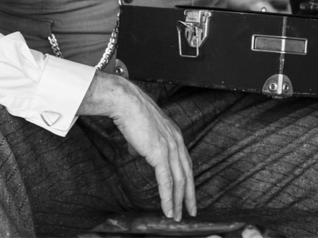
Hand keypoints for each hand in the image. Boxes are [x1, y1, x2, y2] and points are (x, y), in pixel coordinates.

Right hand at [78, 72, 195, 220]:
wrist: (125, 101)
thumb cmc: (130, 111)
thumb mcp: (142, 129)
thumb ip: (143, 142)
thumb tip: (137, 151)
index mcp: (175, 134)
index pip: (185, 162)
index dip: (187, 179)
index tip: (187, 192)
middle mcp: (177, 141)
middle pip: (187, 174)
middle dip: (189, 195)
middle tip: (191, 211)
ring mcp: (170, 147)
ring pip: (179, 181)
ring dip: (178, 201)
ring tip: (177, 216)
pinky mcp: (160, 153)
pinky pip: (167, 181)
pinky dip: (168, 198)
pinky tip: (168, 209)